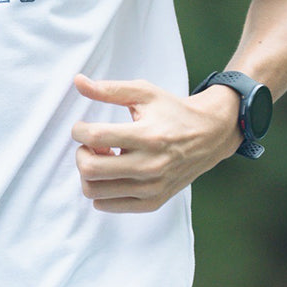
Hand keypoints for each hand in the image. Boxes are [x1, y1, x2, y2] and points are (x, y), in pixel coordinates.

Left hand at [71, 73, 242, 211]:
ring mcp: (151, 187)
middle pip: (90, 169)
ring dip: (90, 172)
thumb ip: (108, 89)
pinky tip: (113, 172)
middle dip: (81, 153)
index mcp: (148, 135)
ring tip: (104, 157)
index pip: (97, 137)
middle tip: (92, 144)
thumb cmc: (173, 112)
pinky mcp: (152, 202)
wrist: (209, 136)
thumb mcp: (143, 92)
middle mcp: (150, 165)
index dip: (79, 131)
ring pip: (95, 191)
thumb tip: (78, 81)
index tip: (82, 127)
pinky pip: (108, 205)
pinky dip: (101, 189)